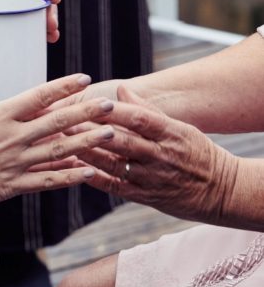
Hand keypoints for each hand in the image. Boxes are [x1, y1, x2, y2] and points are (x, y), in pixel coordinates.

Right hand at [0, 74, 116, 215]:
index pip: (37, 96)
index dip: (63, 87)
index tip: (83, 79)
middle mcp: (10, 136)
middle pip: (56, 121)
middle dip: (86, 111)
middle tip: (110, 105)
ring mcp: (13, 161)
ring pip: (58, 150)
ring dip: (87, 142)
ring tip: (111, 135)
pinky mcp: (11, 185)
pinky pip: (46, 180)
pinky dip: (69, 176)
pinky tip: (89, 173)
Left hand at [79, 86, 238, 223]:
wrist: (221, 191)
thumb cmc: (196, 153)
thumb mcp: (180, 128)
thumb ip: (148, 111)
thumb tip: (120, 90)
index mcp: (171, 134)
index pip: (140, 119)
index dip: (114, 111)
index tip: (90, 103)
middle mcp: (161, 156)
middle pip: (122, 142)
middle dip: (91, 132)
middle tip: (65, 123)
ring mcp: (153, 178)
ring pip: (115, 165)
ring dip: (87, 155)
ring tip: (64, 144)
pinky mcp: (145, 197)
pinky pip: (116, 186)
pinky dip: (94, 178)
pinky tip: (75, 169)